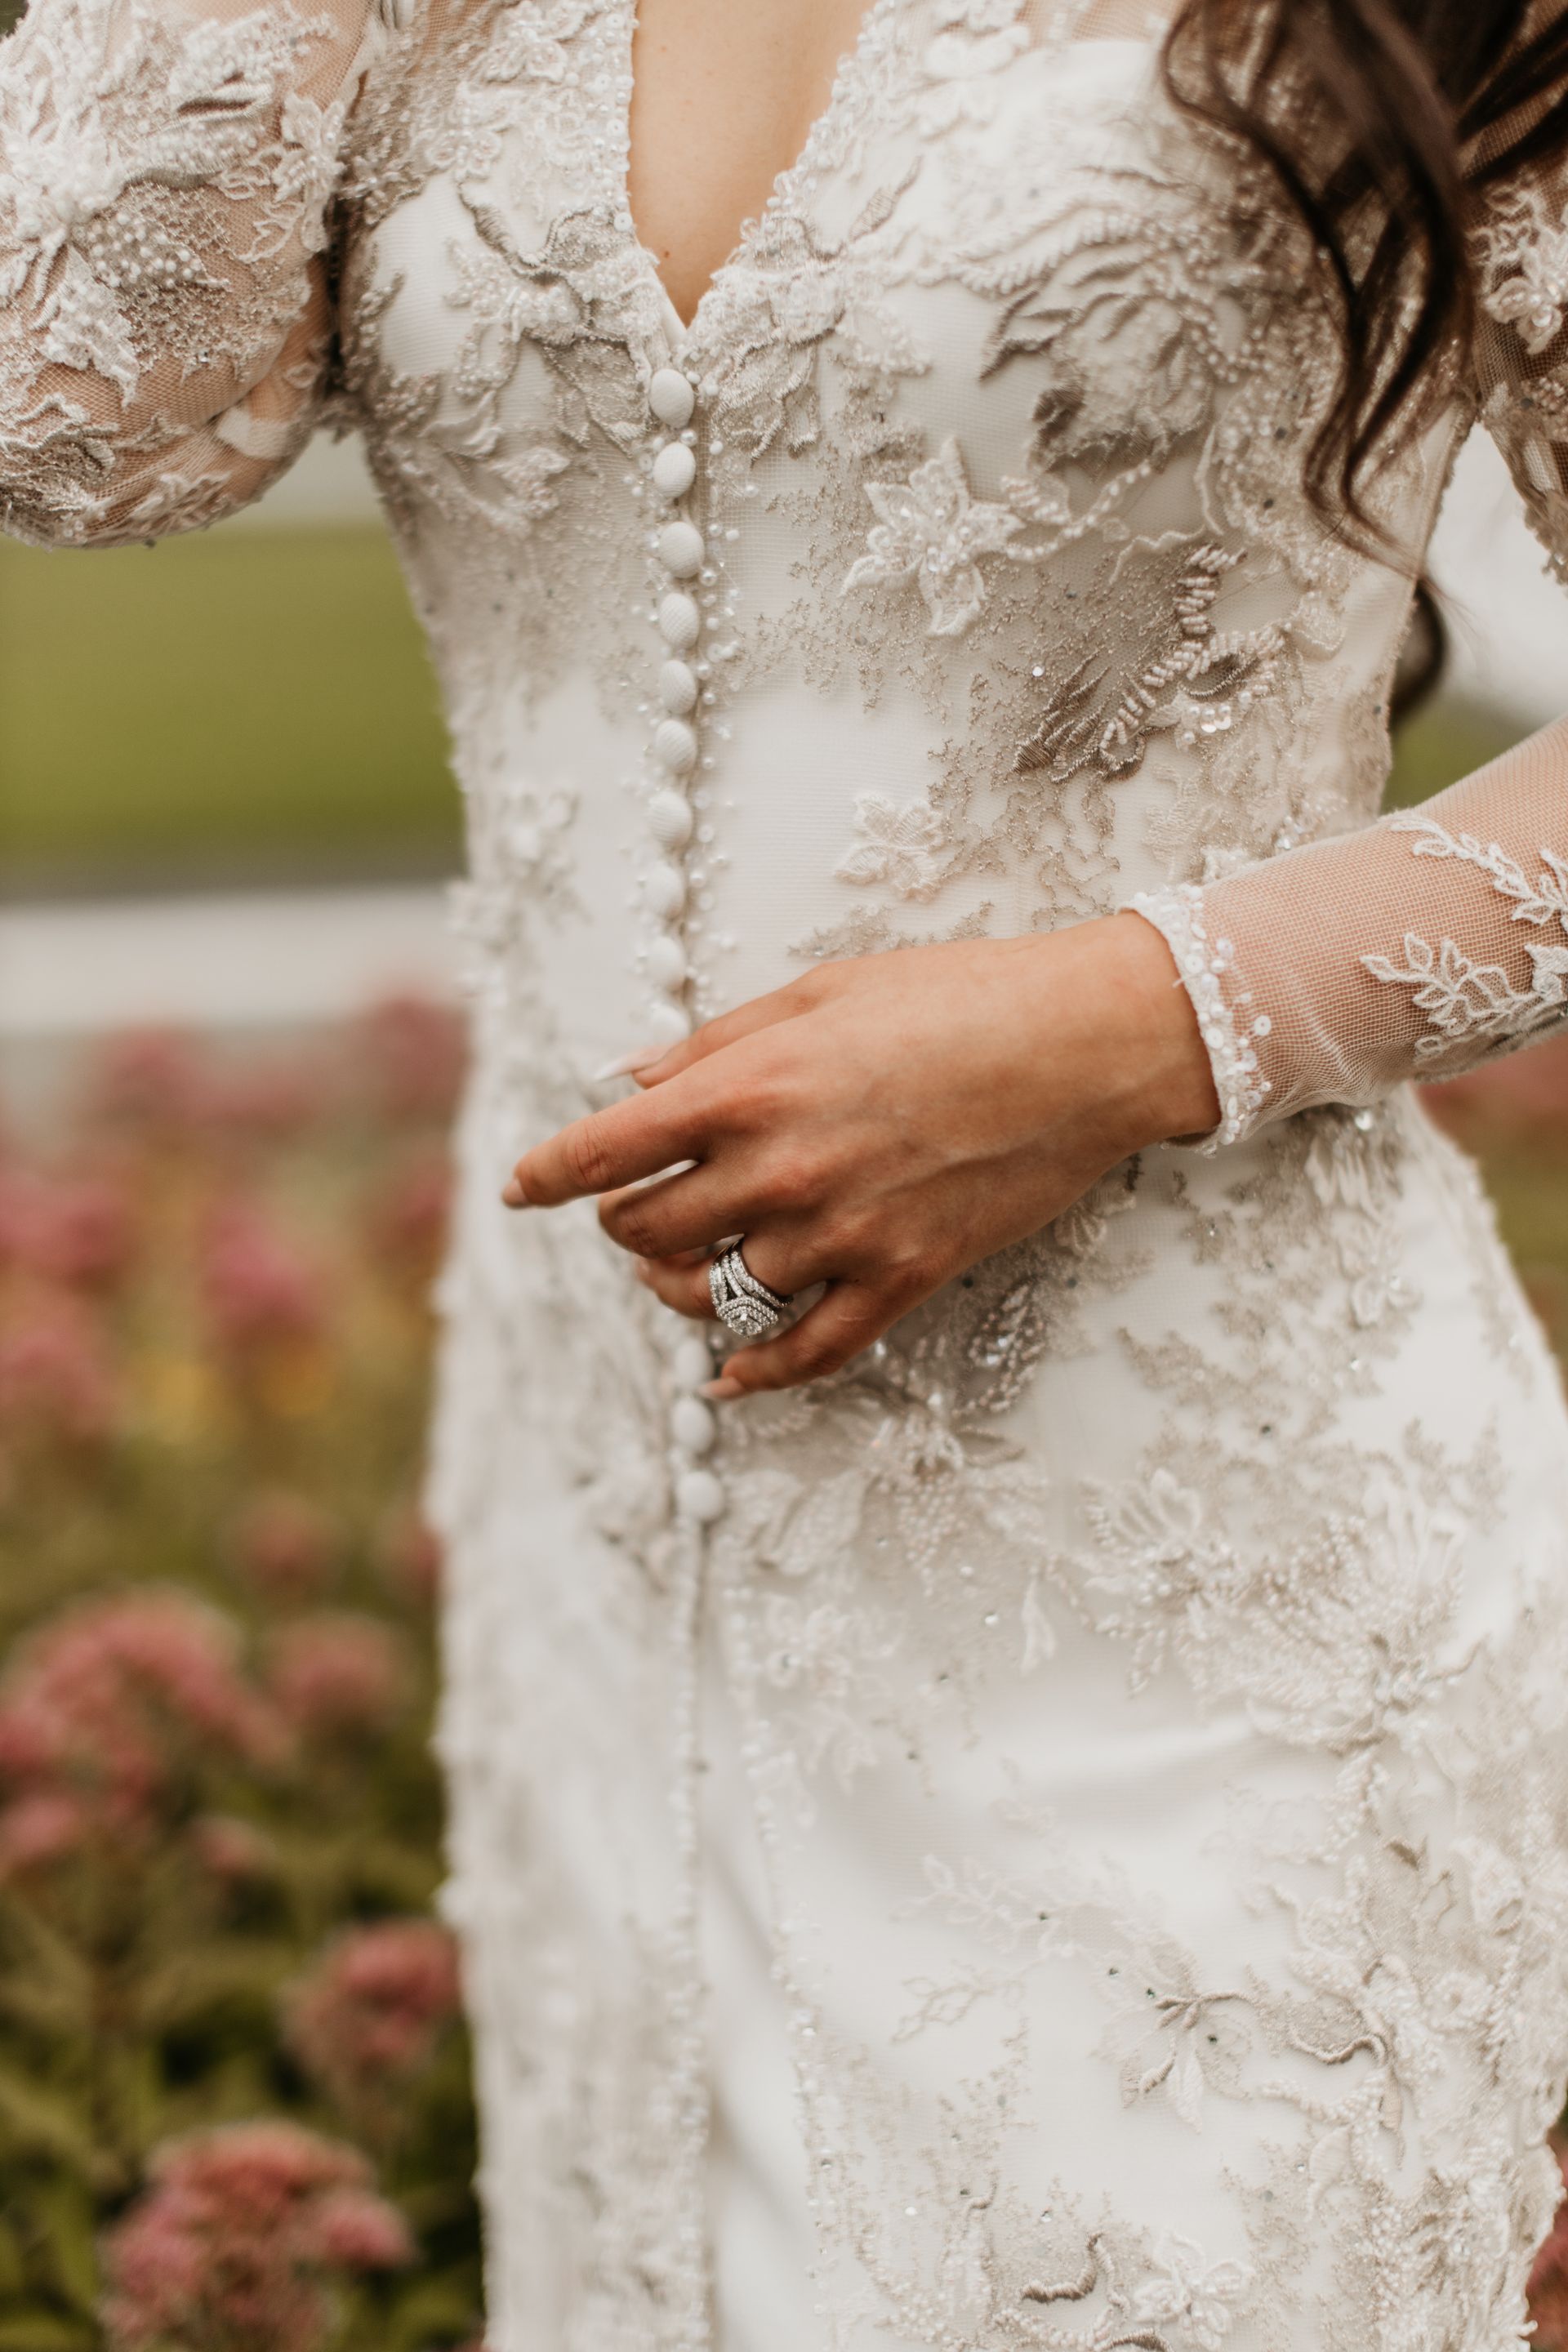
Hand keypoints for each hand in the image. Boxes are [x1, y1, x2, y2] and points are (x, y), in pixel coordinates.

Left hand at [503, 915, 1217, 1396]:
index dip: (547, 1174)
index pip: (605, 1150)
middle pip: (647, 1232)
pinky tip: (728, 1375)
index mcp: (748, 1086)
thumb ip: (717, 1043)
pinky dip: (756, 1373)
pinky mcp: (902, 1278)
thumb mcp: (821, 989)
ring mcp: (842, 1234)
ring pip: (714, 1297)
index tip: (520, 1187)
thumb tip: (630, 1080)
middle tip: (632, 1210)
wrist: (1084, 1043)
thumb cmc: (956, 994)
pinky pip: (808, 1353)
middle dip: (623, 1225)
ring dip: (681, 1286)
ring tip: (682, 1267)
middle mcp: (781, 1169)